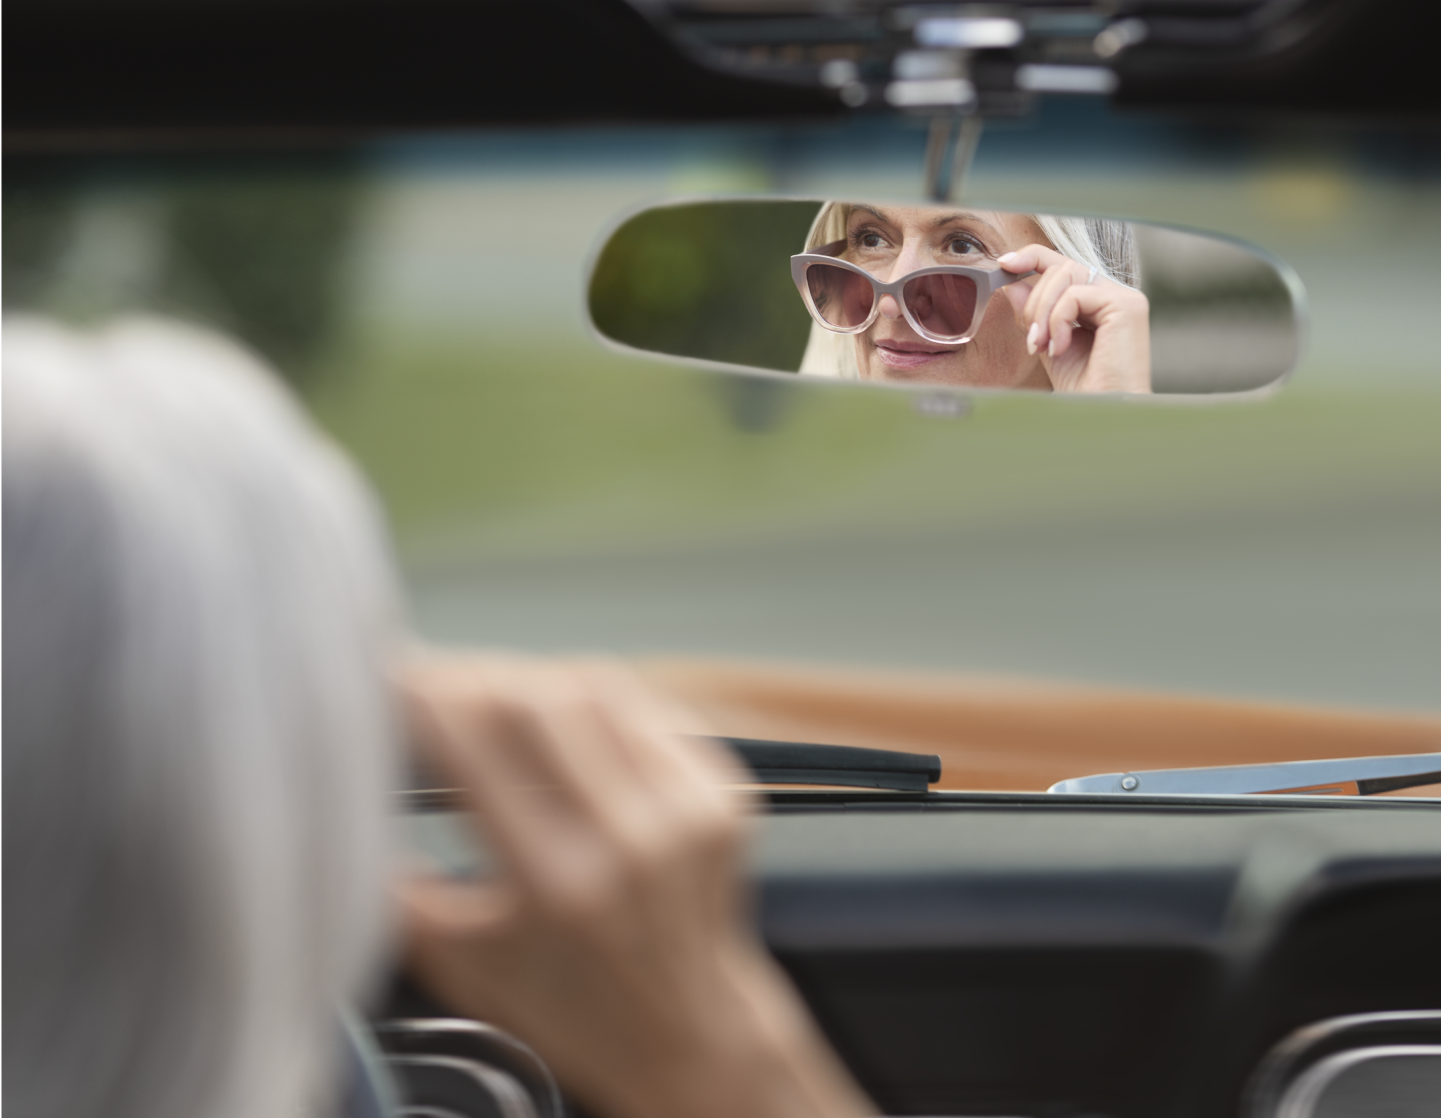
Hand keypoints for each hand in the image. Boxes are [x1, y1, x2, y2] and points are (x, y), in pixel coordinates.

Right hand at [398, 654, 872, 1117]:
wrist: (690, 1033)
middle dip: (473, 677)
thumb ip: (397, 891)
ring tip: (496, 698)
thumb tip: (351, 806)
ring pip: (594, 687)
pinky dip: (594, 701)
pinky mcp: (721, 793)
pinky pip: (646, 710)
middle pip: (535, 698)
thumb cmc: (570, 1006)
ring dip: (533, 680)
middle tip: (439, 686)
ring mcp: (685, 809)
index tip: (393, 677)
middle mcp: (630, 837)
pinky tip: (565, 719)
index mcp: (558, 883)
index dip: (424, 695)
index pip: (477, 744)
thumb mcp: (462, 962)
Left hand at [1000, 245, 1150, 393]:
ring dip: (1042, 312)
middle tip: (1032, 339)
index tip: (1004, 264)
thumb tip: (1012, 284)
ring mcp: (1124, 298)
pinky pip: (1074, 296)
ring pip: (1066, 276)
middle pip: (1062, 268)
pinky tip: (1061, 347)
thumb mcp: (1048, 343)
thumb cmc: (1082, 386)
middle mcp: (1115, 294)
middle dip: (1035, 301)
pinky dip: (1057, 321)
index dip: (1033, 257)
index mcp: (1099, 300)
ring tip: (1043, 345)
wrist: (1101, 412)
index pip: (1065, 265)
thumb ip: (1034, 314)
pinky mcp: (1126, 306)